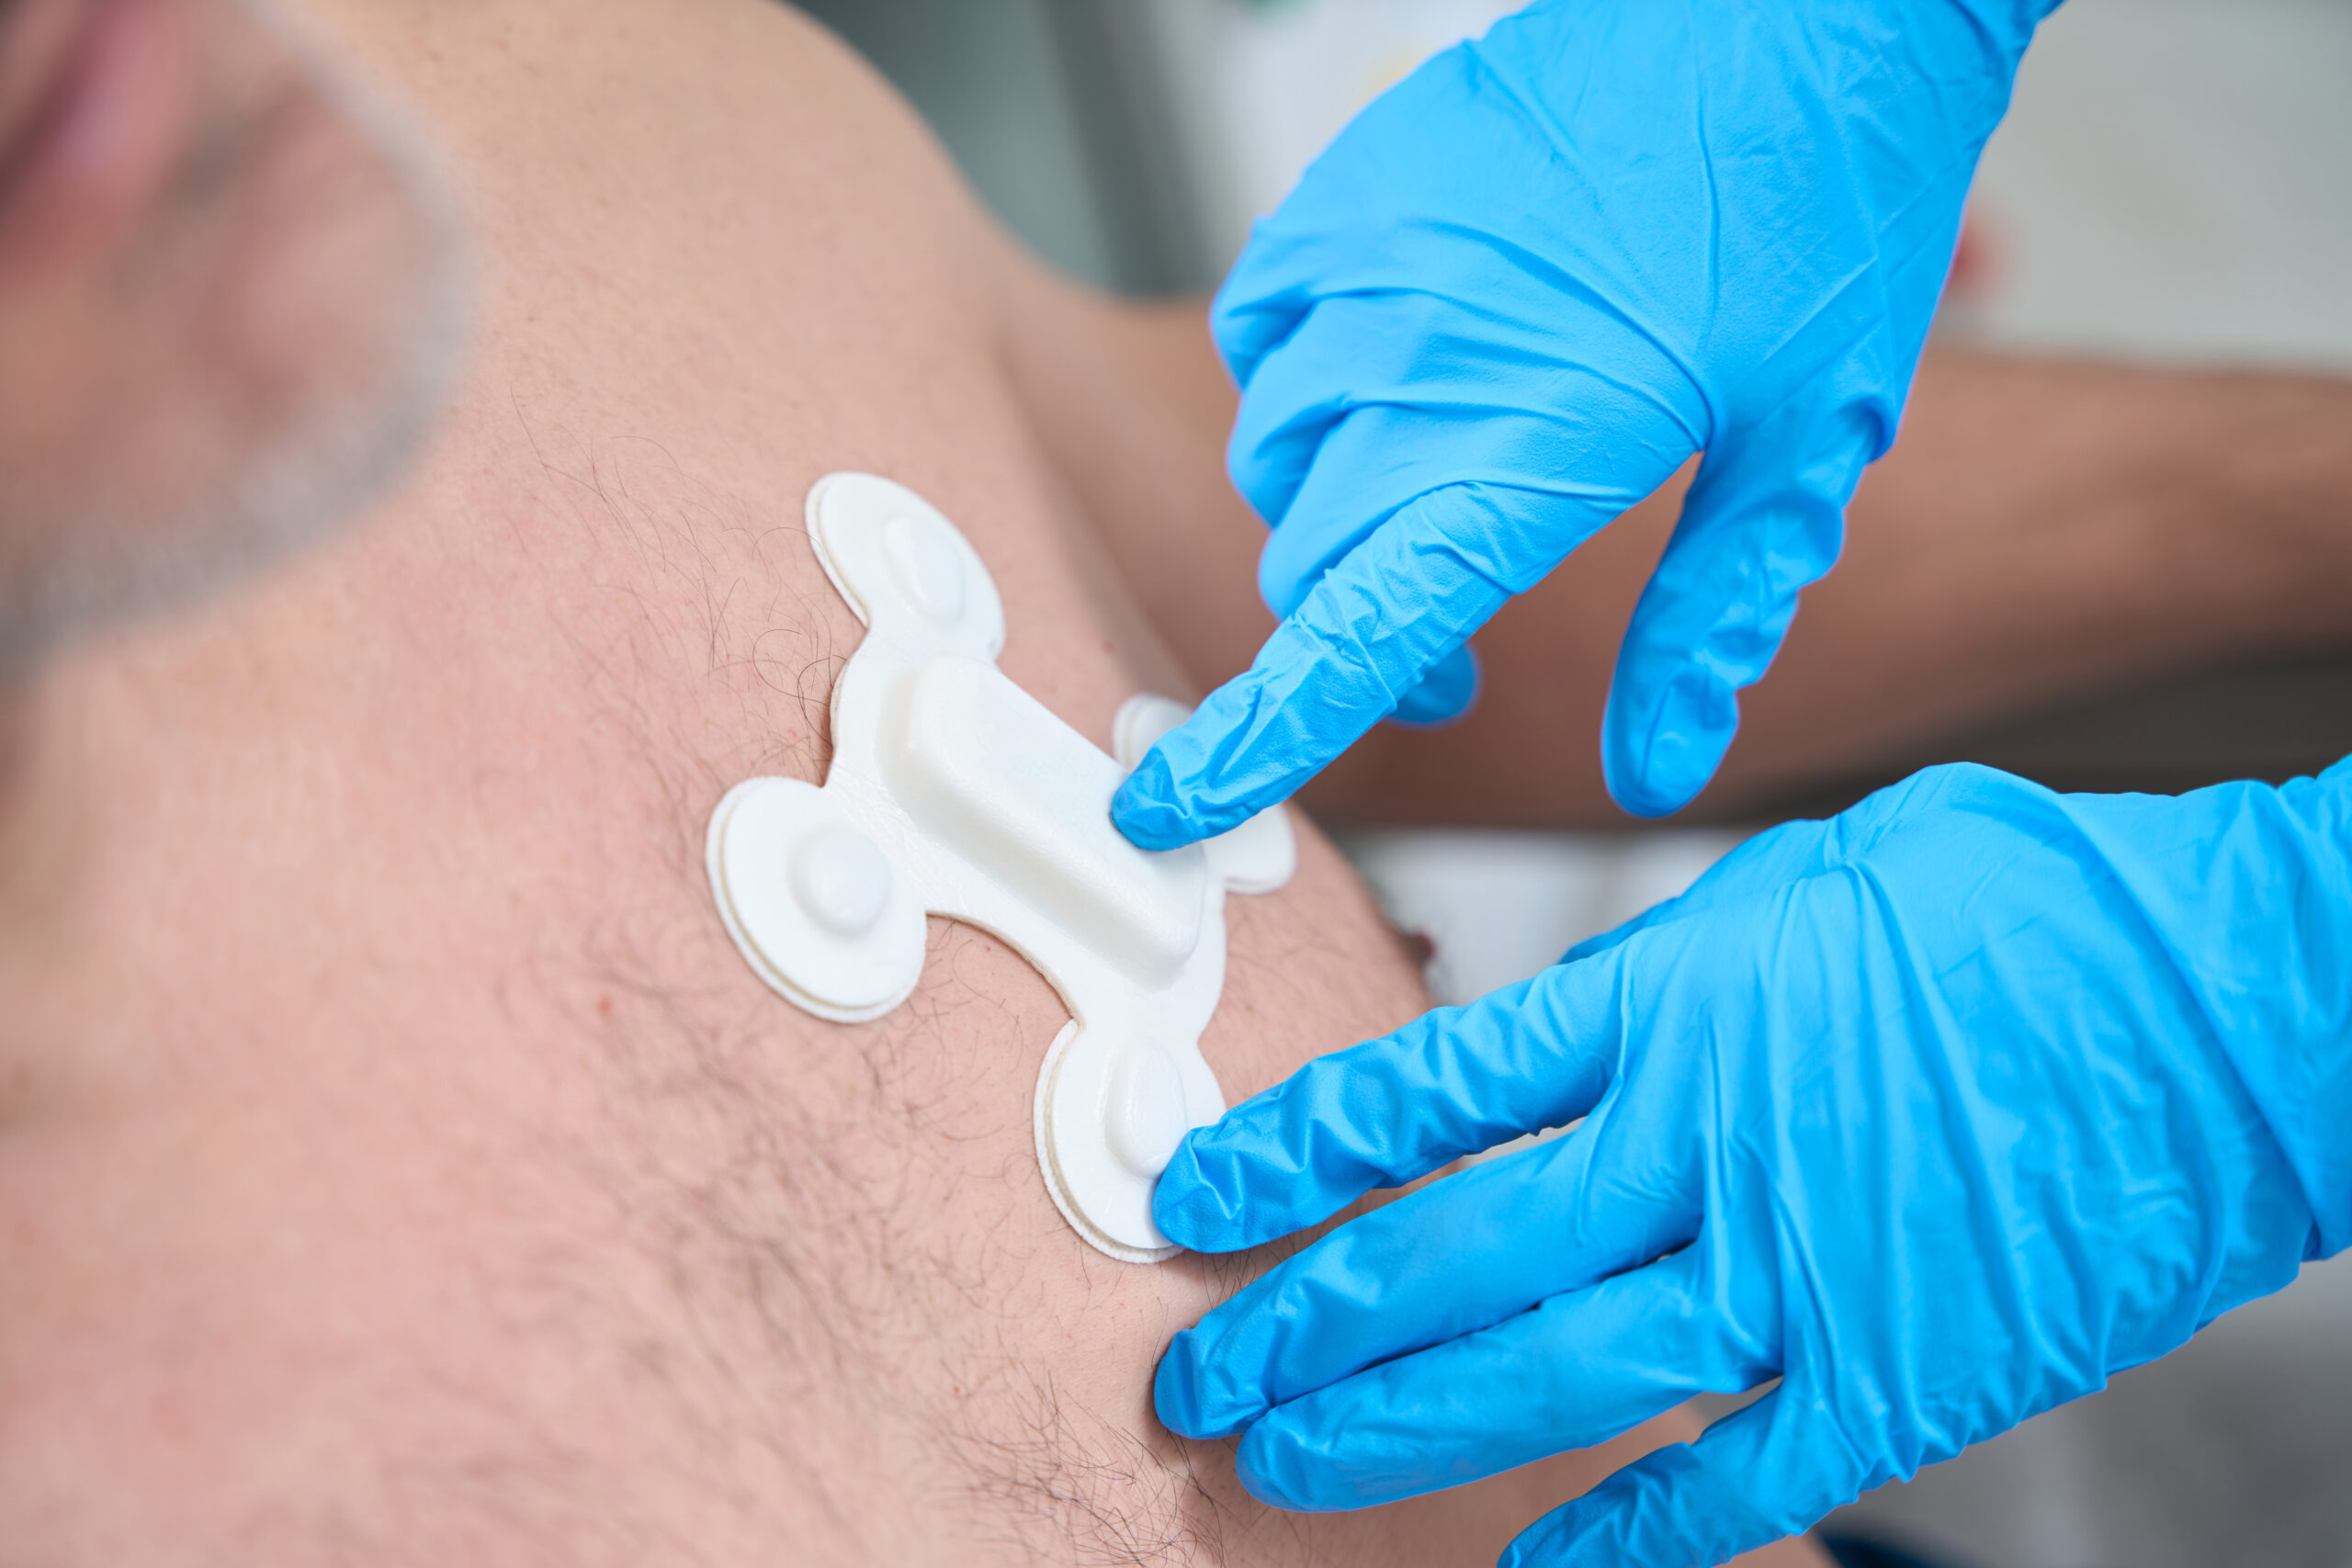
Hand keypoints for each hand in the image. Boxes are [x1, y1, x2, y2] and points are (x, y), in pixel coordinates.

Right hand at [1112, 0, 2059, 846]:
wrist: (1802, 6)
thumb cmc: (1824, 211)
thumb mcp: (1801, 451)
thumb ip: (1710, 622)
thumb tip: (1658, 765)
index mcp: (1529, 444)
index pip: (1352, 627)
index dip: (1258, 735)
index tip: (1176, 804)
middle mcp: (1421, 356)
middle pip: (1312, 560)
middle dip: (1360, 637)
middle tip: (1449, 656)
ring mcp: (1371, 259)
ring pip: (1280, 452)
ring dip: (1336, 518)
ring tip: (1432, 505)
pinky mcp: (1353, 187)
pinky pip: (1264, 325)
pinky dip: (1299, 389)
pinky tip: (1381, 385)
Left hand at [1152, 760, 2351, 1565]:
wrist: (2234, 1007)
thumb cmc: (2032, 911)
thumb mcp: (1810, 879)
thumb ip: (1672, 967)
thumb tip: (1581, 1020)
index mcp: (1666, 1008)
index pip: (1422, 1094)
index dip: (1289, 1150)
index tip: (1199, 1194)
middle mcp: (1698, 1150)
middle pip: (1444, 1258)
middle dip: (1295, 1326)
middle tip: (1198, 1374)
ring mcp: (1788, 1276)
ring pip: (1540, 1378)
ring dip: (1391, 1432)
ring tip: (1280, 1466)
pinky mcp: (1887, 1378)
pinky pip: (1719, 1484)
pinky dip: (1613, 1539)